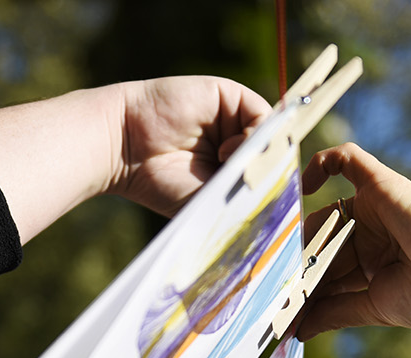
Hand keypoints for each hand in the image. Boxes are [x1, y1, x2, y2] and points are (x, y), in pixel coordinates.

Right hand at [0, 78, 267, 244]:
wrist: (125, 149)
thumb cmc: (160, 184)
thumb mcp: (211, 198)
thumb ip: (246, 196)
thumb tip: (285, 204)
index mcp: (232, 166)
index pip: (270, 174)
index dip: (279, 188)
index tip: (274, 209)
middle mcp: (235, 139)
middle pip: (276, 153)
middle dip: (274, 174)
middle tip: (262, 193)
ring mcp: (233, 117)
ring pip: (273, 136)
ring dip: (261, 156)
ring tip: (233, 171)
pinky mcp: (228, 96)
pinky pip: (262, 115)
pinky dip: (255, 136)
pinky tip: (228, 151)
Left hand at [296, 144, 410, 337]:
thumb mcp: (373, 307)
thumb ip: (333, 312)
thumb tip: (296, 331)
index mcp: (371, 263)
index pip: (324, 269)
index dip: (302, 285)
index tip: (280, 308)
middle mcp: (369, 233)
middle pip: (318, 242)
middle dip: (295, 265)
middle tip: (272, 286)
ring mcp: (374, 206)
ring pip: (321, 213)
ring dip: (299, 237)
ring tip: (279, 260)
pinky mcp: (381, 183)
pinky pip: (346, 159)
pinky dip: (320, 164)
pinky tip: (301, 188)